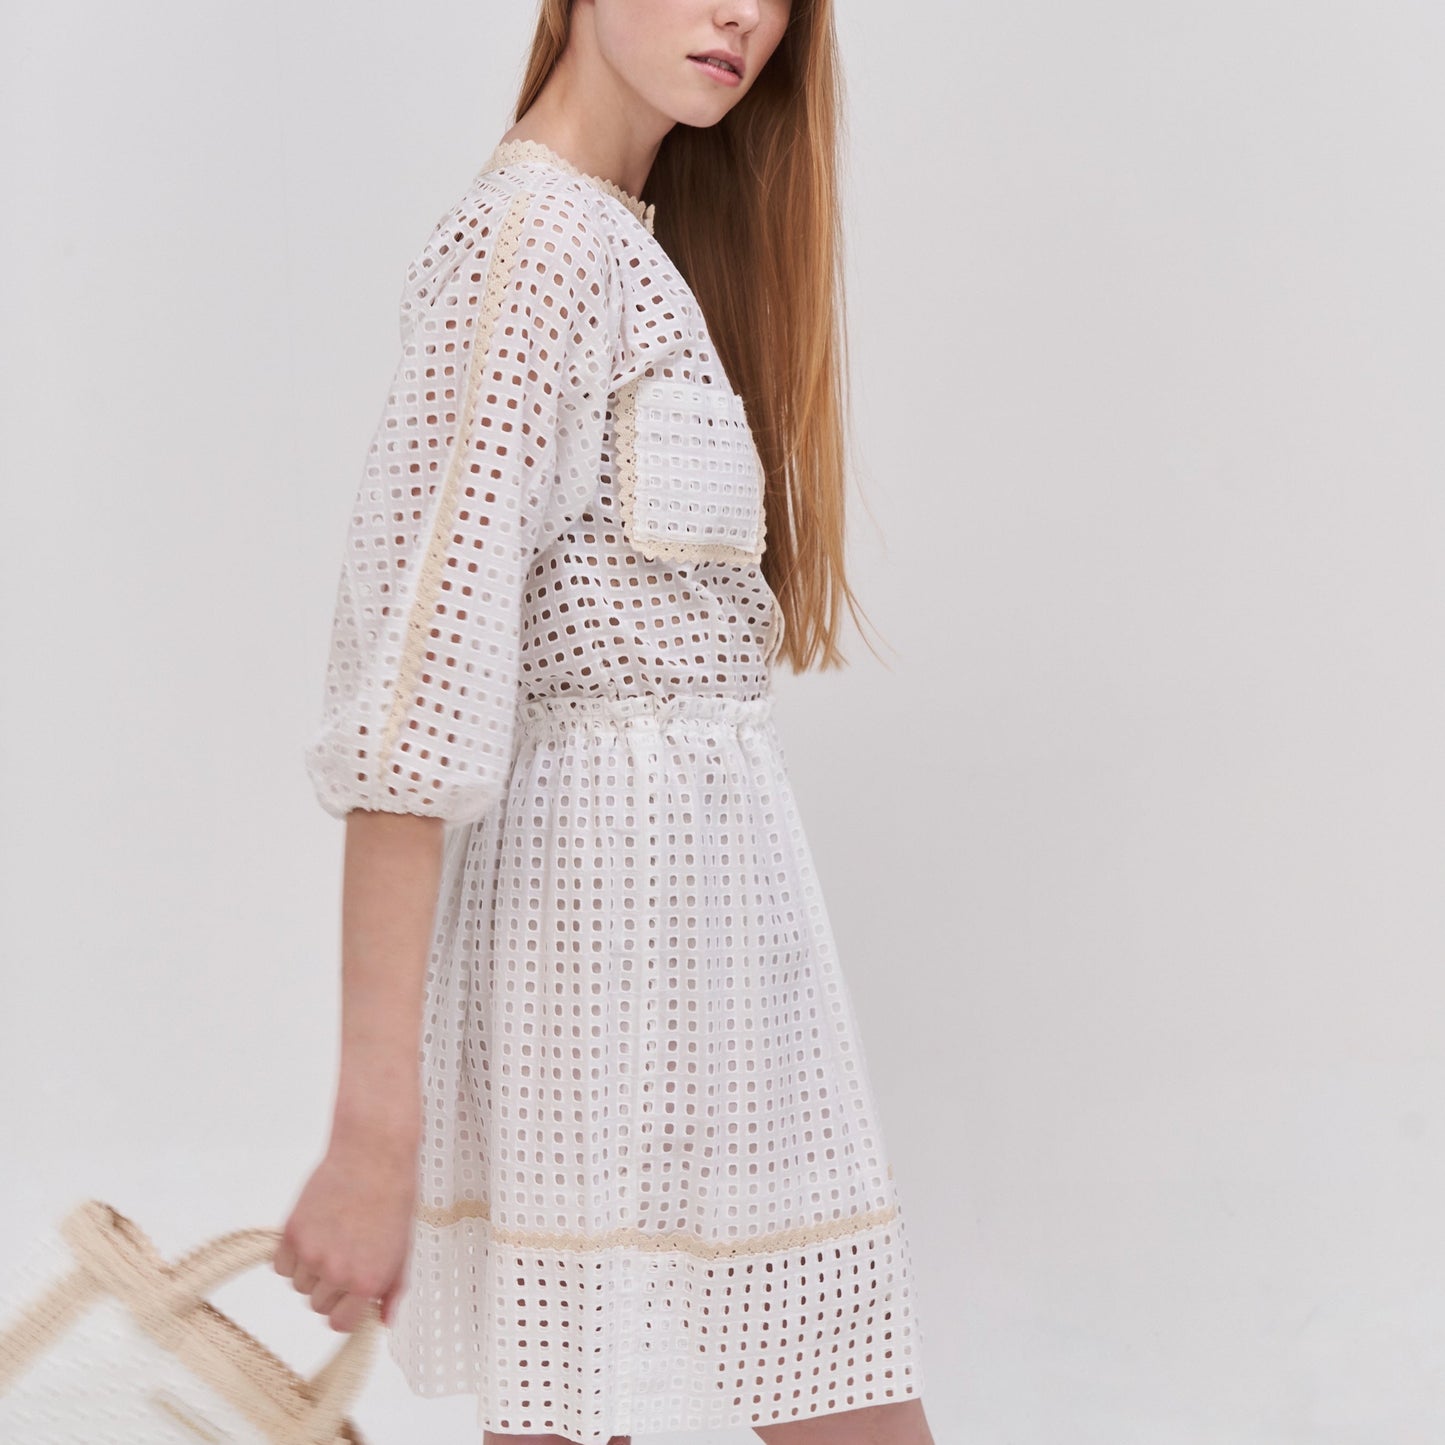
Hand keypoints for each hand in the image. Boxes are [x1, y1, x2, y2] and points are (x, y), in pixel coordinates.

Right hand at [274, 1123, 417, 1331]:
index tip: (350, 1296)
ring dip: (310, 1271)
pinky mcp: (292, 1233)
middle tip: (345, 1255)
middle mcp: (337, 1274)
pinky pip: (280, 1266)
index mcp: (367, 1282)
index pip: (340, 1324)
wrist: (373, 1156)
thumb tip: (384, 1321)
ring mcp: (311, 1254)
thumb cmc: (393, 1197)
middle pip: (317, 1305)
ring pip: (298, 1285)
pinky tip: (314, 1232)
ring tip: (332, 1237)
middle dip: (330, 1288)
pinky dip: (291, 1256)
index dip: (345, 1311)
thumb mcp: (403, 1249)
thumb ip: (393, 1291)